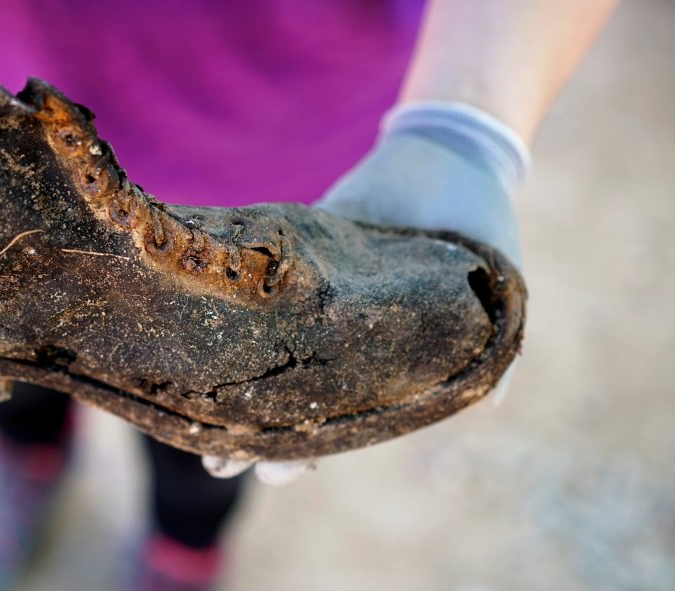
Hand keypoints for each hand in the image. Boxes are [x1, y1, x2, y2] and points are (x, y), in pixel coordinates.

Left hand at [203, 101, 529, 483]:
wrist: (450, 150)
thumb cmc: (481, 225)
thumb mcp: (501, 293)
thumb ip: (494, 353)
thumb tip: (486, 402)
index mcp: (384, 361)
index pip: (338, 420)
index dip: (308, 452)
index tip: (274, 473)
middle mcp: (341, 338)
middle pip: (289, 398)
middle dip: (255, 433)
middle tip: (218, 463)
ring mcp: (312, 300)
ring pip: (262, 352)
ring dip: (229, 387)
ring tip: (191, 417)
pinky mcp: (293, 255)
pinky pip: (252, 290)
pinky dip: (223, 312)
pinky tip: (192, 333)